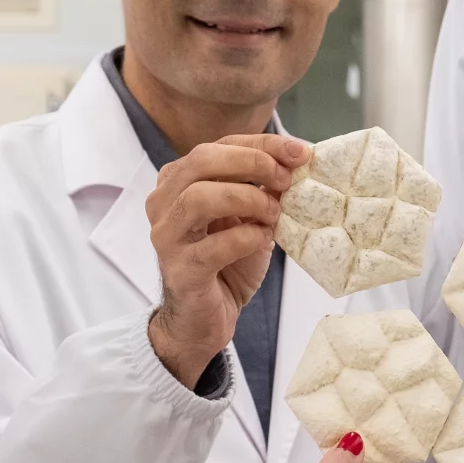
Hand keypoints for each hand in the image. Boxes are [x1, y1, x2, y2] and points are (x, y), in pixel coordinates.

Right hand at [148, 132, 306, 383]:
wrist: (205, 318)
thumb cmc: (226, 263)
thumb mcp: (249, 217)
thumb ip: (264, 188)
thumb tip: (296, 160)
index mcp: (178, 182)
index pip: (218, 146)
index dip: (262, 144)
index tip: (300, 152)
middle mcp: (164, 203)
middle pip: (202, 160)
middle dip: (252, 163)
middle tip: (286, 180)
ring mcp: (167, 236)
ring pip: (199, 197)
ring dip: (247, 199)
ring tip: (274, 214)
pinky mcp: (179, 270)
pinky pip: (213, 246)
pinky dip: (246, 238)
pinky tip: (263, 241)